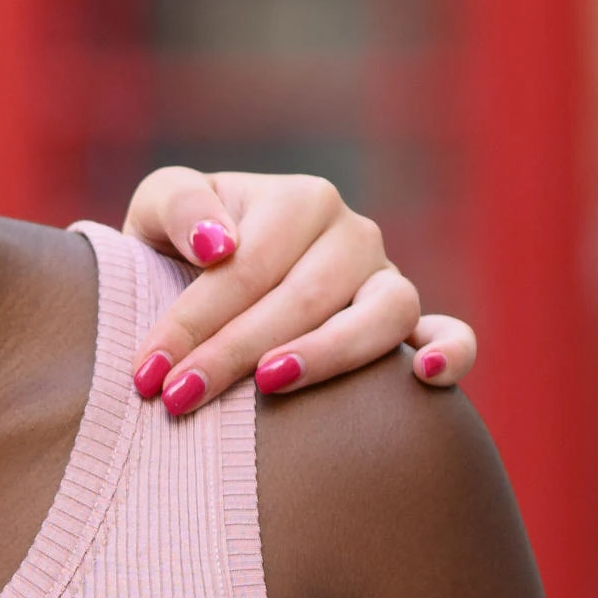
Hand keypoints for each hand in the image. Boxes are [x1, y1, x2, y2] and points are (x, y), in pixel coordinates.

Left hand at [119, 169, 476, 415]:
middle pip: (302, 297)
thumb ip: (178, 208)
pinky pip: (449, 334)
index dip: (192, 320)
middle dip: (234, 352)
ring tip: (269, 384)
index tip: (147, 373)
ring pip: (379, 315)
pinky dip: (449, 351)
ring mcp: (389, 280)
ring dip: (326, 354)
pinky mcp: (412, 326)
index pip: (247, 266)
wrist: (203, 280)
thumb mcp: (158, 211)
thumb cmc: (180, 247)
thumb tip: (219, 246)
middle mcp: (354, 234)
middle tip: (179, 398)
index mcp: (300, 199)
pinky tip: (423, 376)